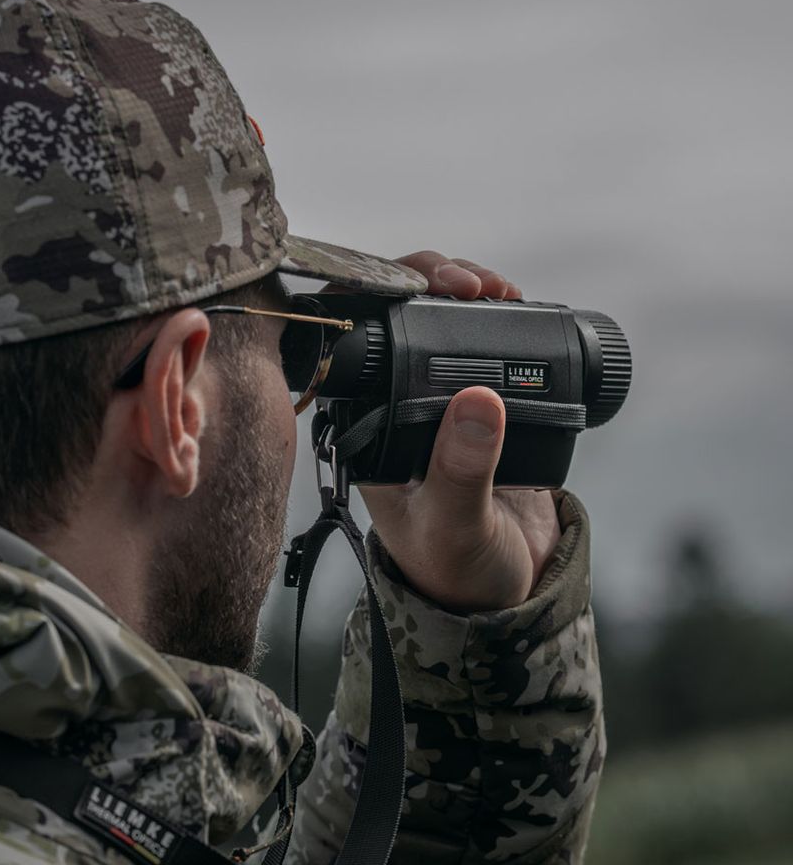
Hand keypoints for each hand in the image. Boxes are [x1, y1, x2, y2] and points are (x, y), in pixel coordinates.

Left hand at [358, 251, 560, 612]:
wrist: (503, 589)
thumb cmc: (455, 569)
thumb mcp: (455, 525)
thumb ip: (462, 471)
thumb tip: (480, 400)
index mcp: (366, 423)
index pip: (352, 338)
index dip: (377, 295)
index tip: (427, 285)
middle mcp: (393, 402)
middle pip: (395, 312)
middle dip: (431, 278)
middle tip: (474, 283)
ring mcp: (438, 397)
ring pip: (439, 318)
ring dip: (466, 291)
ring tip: (500, 290)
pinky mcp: (481, 400)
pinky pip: (483, 341)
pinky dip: (499, 316)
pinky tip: (516, 306)